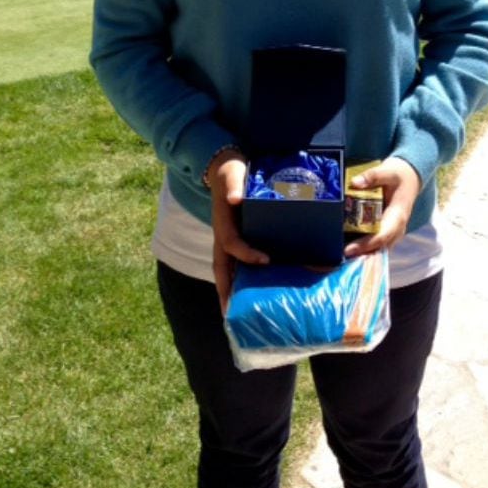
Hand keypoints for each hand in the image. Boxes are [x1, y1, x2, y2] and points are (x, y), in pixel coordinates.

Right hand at [207, 148, 268, 312]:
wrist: (226, 168)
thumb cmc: (230, 173)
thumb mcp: (232, 174)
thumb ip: (233, 185)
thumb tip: (234, 198)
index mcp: (222, 225)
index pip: (231, 245)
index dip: (246, 254)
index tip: (265, 260)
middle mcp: (224, 238)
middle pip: (223, 271)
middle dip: (226, 294)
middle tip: (233, 318)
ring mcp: (231, 242)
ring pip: (230, 272)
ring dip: (235, 292)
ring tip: (246, 315)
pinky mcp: (242, 241)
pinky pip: (241, 265)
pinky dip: (247, 281)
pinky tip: (262, 292)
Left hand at [343, 157, 420, 257]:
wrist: (410, 177)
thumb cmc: (399, 175)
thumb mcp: (388, 171)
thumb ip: (372, 176)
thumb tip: (354, 183)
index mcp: (398, 215)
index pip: (382, 235)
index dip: (366, 244)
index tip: (348, 249)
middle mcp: (397, 228)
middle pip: (379, 247)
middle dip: (361, 254)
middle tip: (339, 257)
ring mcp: (393, 231)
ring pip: (378, 248)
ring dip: (362, 254)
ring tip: (342, 258)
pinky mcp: (388, 230)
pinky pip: (377, 243)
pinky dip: (365, 248)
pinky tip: (349, 250)